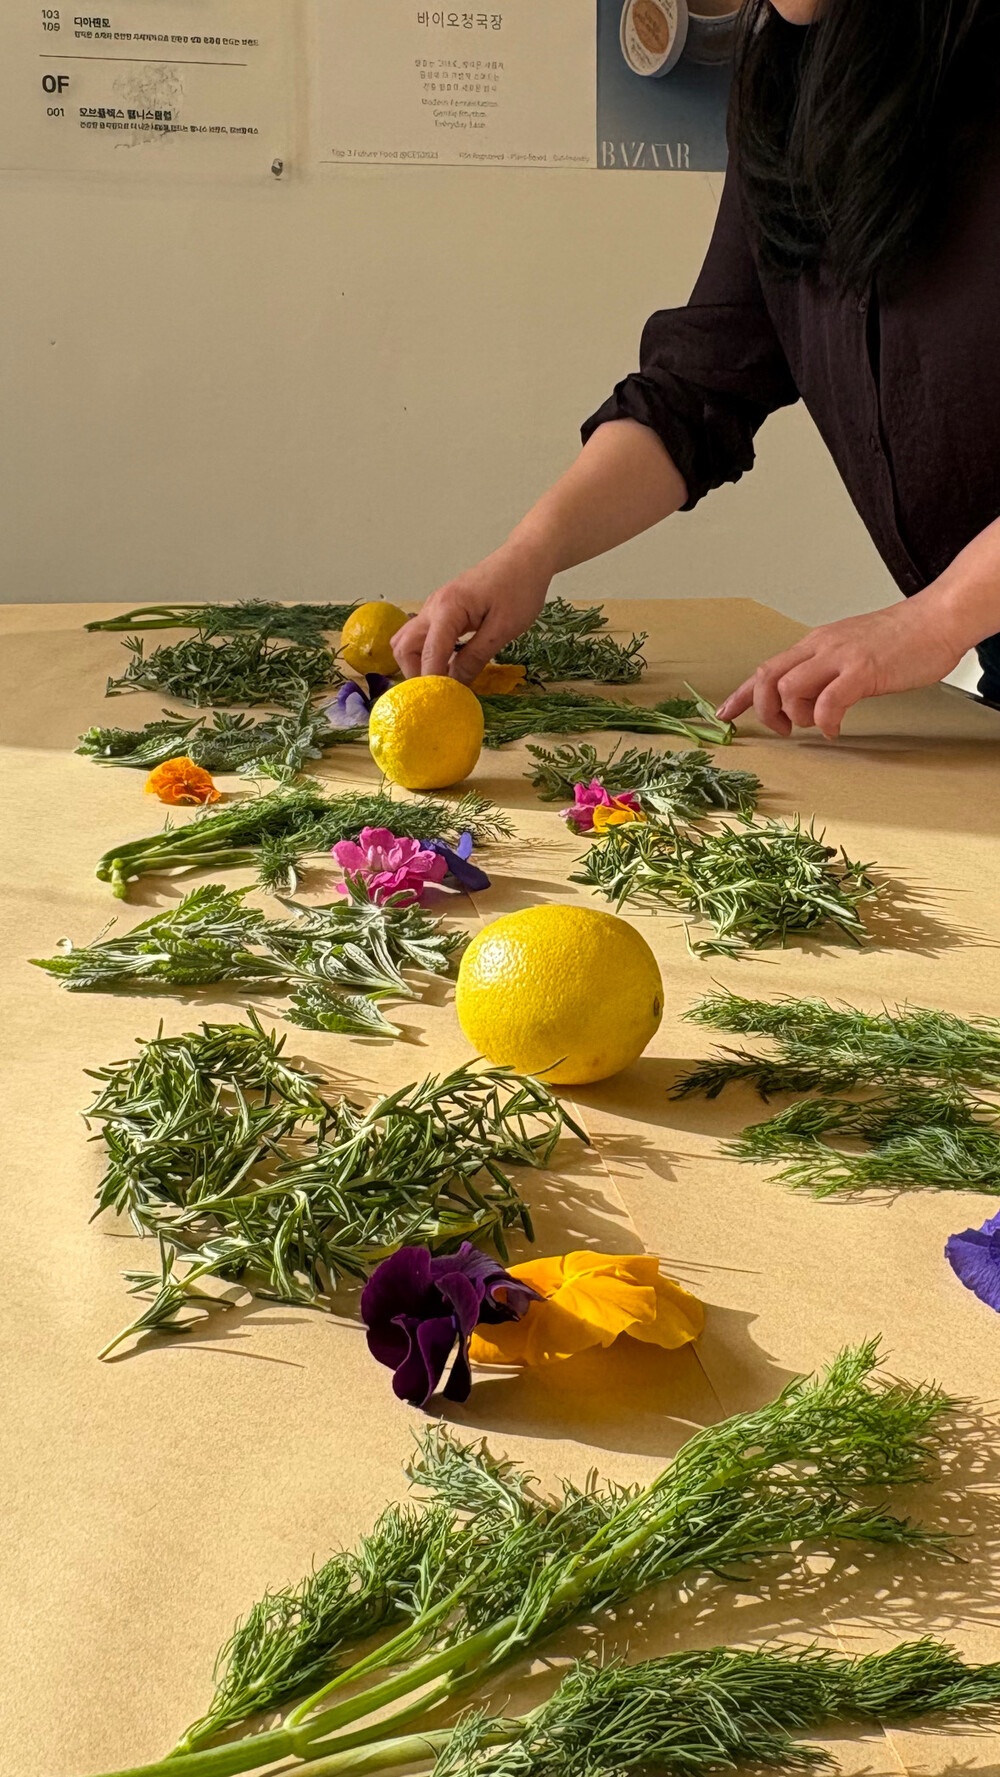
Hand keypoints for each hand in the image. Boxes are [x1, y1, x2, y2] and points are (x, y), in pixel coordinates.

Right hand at [393, 539, 551, 681]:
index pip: (429, 654)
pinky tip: (445, 665)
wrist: (525, 558)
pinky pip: (421, 634)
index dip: (433, 683)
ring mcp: (434, 606)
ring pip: (407, 640)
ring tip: (440, 682)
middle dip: (415, 674)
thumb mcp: (504, 629)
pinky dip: (425, 652)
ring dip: (416, 663)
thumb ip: (476, 657)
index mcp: (448, 609)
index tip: (442, 705)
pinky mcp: (441, 609)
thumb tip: (456, 686)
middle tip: (437, 694)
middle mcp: (433, 606)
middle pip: (404, 647)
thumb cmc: (520, 589)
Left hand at [716, 595, 966, 738]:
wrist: (938, 618)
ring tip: (817, 724)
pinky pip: (827, 702)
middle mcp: (821, 647)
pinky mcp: (862, 671)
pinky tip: (835, 729)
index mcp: (816, 643)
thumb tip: (813, 699)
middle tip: (780, 729)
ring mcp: (840, 657)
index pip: (766, 668)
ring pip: (788, 689)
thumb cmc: (904, 638)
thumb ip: (829, 671)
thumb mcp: (853, 651)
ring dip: (795, 716)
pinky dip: (824, 722)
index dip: (740, 694)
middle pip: (766, 677)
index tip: (724, 714)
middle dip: (760, 708)